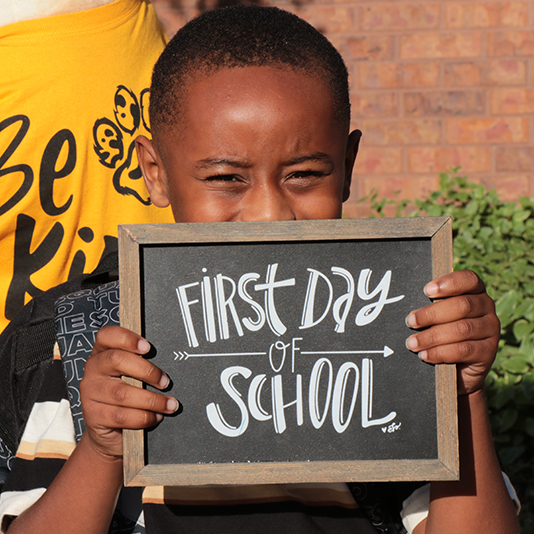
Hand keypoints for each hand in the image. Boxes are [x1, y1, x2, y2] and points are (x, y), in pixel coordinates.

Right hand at [79, 326, 177, 458]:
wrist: (106, 429)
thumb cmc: (124, 394)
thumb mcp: (129, 374)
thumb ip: (140, 364)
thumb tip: (170, 360)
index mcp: (102, 352)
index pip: (107, 335)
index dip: (127, 338)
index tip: (148, 347)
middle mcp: (93, 369)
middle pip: (117, 360)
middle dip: (147, 371)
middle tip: (165, 382)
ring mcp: (90, 392)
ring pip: (122, 393)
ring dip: (152, 400)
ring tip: (169, 404)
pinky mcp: (94, 415)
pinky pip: (122, 415)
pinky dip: (144, 417)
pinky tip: (155, 416)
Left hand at [405, 270, 499, 394]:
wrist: (457, 368)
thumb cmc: (441, 332)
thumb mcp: (438, 316)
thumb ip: (432, 305)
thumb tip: (409, 306)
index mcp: (475, 291)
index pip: (469, 280)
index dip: (449, 283)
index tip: (426, 290)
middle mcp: (487, 307)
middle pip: (462, 306)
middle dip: (431, 314)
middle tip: (410, 321)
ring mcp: (491, 330)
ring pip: (461, 330)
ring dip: (432, 336)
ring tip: (412, 343)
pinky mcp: (488, 352)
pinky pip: (464, 350)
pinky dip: (440, 352)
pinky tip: (425, 355)